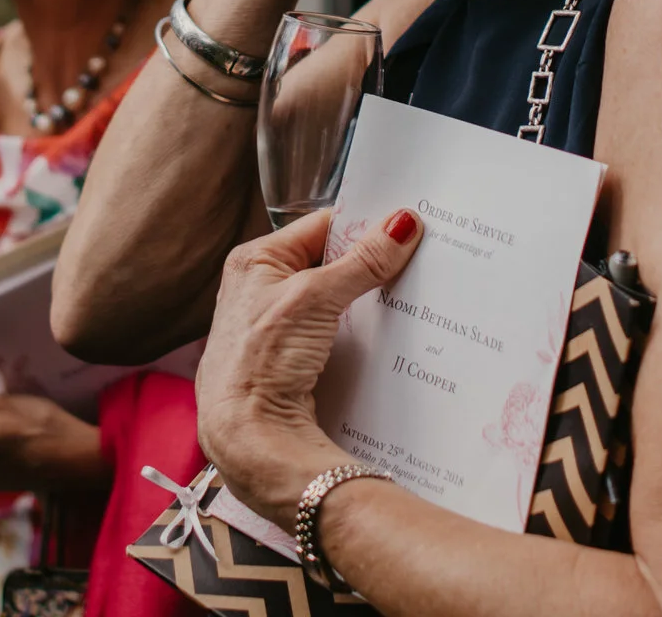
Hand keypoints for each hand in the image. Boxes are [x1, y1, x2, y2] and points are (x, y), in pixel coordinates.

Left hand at [195, 207, 423, 526]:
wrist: (248, 436)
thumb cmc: (262, 359)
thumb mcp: (316, 297)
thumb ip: (362, 260)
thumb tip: (401, 224)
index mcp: (255, 259)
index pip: (320, 226)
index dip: (361, 225)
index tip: (404, 225)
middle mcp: (260, 288)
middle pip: (328, 263)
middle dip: (367, 264)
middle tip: (413, 258)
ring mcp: (275, 325)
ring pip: (333, 299)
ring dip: (364, 300)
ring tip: (406, 293)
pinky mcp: (290, 359)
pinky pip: (332, 331)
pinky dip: (357, 330)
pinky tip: (384, 332)